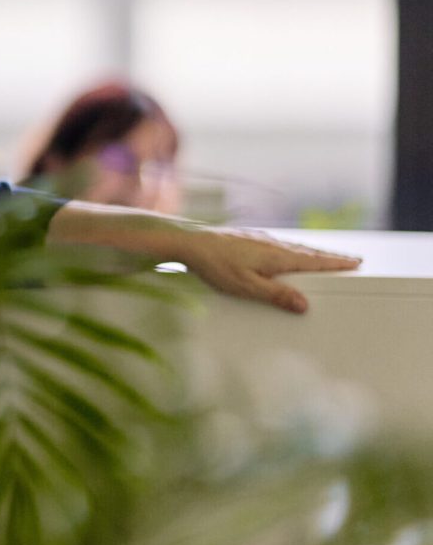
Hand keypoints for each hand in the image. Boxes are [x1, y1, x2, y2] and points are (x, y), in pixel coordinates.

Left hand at [177, 227, 360, 313]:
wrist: (190, 244)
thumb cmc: (215, 266)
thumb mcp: (246, 287)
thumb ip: (276, 295)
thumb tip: (304, 304)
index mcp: (276, 256)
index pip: (314, 261)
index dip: (335, 262)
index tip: (355, 262)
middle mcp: (272, 244)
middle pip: (307, 252)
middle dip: (329, 257)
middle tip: (350, 260)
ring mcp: (259, 240)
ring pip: (292, 248)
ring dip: (311, 253)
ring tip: (324, 259)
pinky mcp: (247, 239)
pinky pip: (278, 245)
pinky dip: (292, 250)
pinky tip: (286, 254)